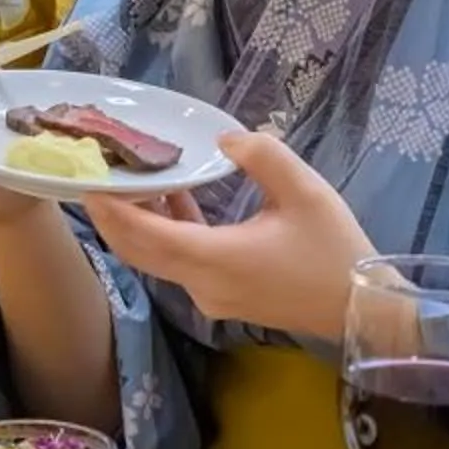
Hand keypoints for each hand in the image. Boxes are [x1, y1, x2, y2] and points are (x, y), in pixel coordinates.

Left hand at [81, 132, 375, 342]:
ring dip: (139, 224)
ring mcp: (211, 295)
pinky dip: (168, 233)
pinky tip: (172, 198)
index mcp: (215, 259)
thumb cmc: (334, 250)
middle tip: (93, 174)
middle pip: (139, 251)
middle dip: (111, 216)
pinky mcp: (223, 296)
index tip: (85, 180)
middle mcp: (202, 284)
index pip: (145, 235)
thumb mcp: (305, 190)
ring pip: (158, 259)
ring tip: (127, 179)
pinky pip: (180, 263)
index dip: (111, 209)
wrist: (363, 309)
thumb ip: (262, 155)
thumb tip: (224, 139)